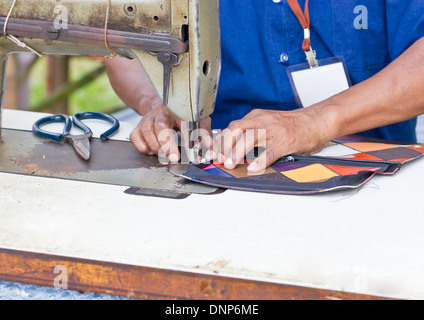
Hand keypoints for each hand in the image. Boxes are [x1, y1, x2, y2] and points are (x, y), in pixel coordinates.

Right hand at [130, 103, 212, 162]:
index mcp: (178, 110)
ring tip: (163, 155)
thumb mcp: (196, 119)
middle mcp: (161, 114)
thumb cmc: (179, 115)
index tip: (191, 151)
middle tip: (174, 157)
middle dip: (167, 144)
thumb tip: (209, 145)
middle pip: (161, 127)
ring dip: (156, 147)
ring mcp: (148, 119)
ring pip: (147, 132)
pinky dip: (142, 146)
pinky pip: (135, 136)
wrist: (158, 105)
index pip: (184, 122)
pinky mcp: (138, 126)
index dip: (187, 137)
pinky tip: (151, 150)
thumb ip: (204, 132)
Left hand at [210, 107, 332, 171]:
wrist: (316, 121)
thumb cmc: (291, 125)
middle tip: (219, 159)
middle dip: (224, 146)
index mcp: (256, 117)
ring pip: (250, 139)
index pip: (232, 127)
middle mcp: (262, 121)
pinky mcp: (285, 142)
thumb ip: (251, 132)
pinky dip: (260, 160)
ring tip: (230, 164)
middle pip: (236, 130)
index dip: (219, 142)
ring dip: (237, 152)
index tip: (211, 154)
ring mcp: (274, 131)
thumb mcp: (267, 123)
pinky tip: (253, 167)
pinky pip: (270, 151)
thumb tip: (232, 148)